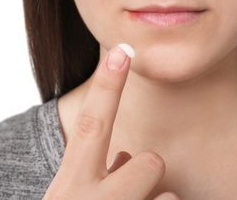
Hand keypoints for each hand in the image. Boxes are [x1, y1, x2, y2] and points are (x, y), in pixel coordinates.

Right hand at [43, 45, 177, 199]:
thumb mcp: (72, 195)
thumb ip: (92, 171)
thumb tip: (126, 157)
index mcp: (69, 185)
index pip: (91, 125)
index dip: (108, 87)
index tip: (122, 51)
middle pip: (149, 162)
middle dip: (150, 165)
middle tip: (134, 182)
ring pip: (167, 194)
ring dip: (151, 198)